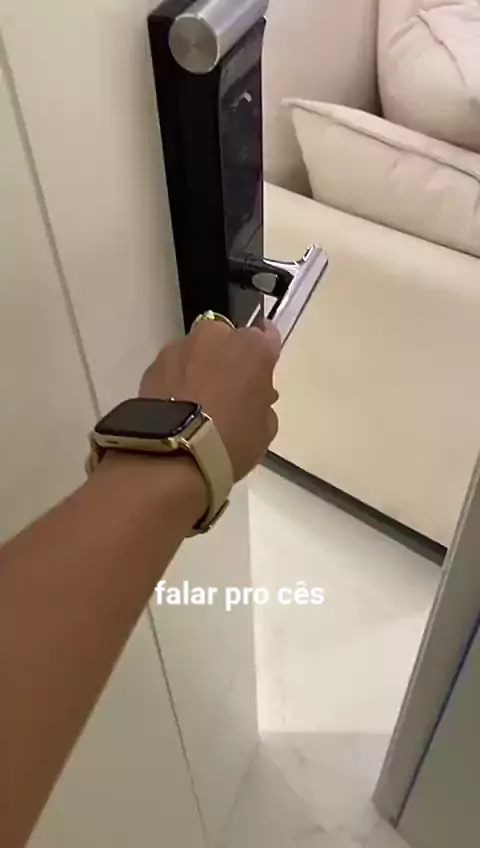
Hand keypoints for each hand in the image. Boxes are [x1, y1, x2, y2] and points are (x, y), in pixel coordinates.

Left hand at [140, 320, 281, 480]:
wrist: (174, 454)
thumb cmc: (231, 441)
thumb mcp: (265, 428)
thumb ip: (262, 400)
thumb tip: (253, 396)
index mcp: (253, 347)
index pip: (267, 337)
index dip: (263, 355)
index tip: (259, 372)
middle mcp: (217, 336)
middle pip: (226, 339)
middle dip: (228, 358)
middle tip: (227, 390)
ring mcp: (180, 346)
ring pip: (196, 351)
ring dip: (199, 367)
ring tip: (196, 401)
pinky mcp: (153, 363)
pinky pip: (173, 367)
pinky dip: (176, 380)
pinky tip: (176, 405)